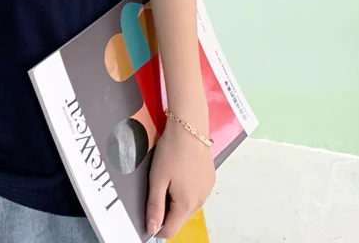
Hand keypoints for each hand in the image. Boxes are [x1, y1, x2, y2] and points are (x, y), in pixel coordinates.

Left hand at [146, 116, 214, 238]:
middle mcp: (200, 201)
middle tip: (156, 187)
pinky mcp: (210, 179)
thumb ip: (155, 206)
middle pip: (180, 217)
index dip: (157, 227)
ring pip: (188, 205)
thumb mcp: (157, 179)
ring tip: (167, 177)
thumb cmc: (170, 152)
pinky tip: (180, 172)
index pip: (171, 230)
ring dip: (177, 200)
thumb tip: (152, 229)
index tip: (148, 214)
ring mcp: (207, 190)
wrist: (189, 128)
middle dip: (167, 210)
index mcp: (186, 204)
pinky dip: (187, 189)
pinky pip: (196, 193)